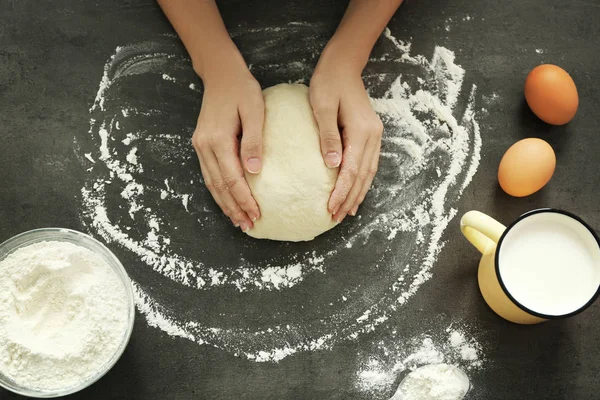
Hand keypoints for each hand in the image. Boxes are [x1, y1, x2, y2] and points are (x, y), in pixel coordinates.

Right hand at [192, 61, 263, 231]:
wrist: (220, 74)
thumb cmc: (242, 90)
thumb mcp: (254, 110)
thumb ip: (254, 140)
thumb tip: (254, 171)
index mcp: (218, 139)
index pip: (232, 178)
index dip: (244, 199)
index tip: (257, 214)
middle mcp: (204, 146)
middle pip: (219, 186)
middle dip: (234, 208)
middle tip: (249, 225)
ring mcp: (200, 146)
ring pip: (212, 183)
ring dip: (225, 204)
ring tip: (239, 220)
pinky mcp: (202, 145)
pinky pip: (210, 174)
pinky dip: (219, 191)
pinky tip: (228, 201)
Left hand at [310, 51, 382, 223]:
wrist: (343, 65)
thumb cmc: (328, 83)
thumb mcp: (323, 107)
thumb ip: (328, 136)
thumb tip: (333, 165)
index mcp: (361, 131)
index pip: (352, 170)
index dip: (341, 191)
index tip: (330, 208)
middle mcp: (373, 135)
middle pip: (363, 175)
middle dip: (349, 198)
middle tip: (335, 217)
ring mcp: (374, 135)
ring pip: (368, 172)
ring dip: (358, 193)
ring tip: (346, 211)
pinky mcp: (369, 133)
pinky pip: (368, 163)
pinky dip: (362, 180)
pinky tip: (354, 190)